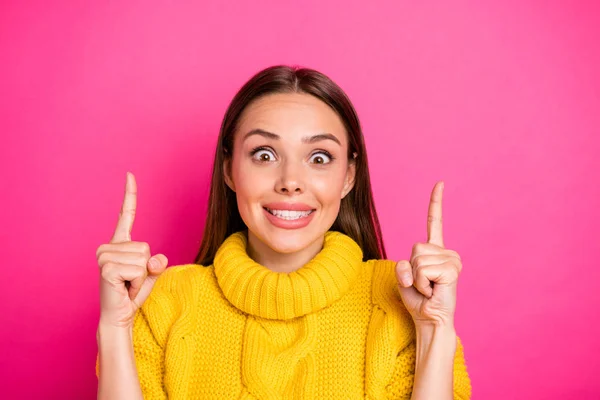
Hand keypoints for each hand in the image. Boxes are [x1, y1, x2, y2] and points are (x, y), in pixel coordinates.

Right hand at [96, 172, 167, 328]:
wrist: (117, 316)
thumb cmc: (132, 294)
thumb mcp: (151, 275)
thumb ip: (156, 264)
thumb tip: (157, 260)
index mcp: (119, 244)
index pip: (125, 215)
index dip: (129, 195)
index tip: (130, 174)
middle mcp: (108, 246)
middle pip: (146, 247)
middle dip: (146, 269)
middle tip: (131, 281)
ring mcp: (105, 256)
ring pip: (144, 259)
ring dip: (142, 277)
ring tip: (127, 285)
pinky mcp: (107, 267)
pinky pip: (139, 270)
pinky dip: (138, 283)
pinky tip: (124, 288)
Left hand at [395, 182, 462, 327]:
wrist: (429, 320)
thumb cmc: (418, 300)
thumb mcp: (404, 278)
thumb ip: (403, 265)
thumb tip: (410, 263)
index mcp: (435, 251)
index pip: (435, 222)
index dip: (436, 202)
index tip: (440, 183)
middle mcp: (447, 252)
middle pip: (415, 247)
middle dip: (410, 269)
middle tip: (422, 285)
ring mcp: (452, 260)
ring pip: (418, 259)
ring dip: (416, 278)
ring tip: (428, 288)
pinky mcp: (452, 270)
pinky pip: (423, 270)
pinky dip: (421, 283)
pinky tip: (432, 291)